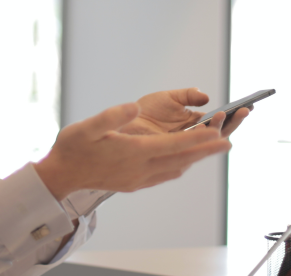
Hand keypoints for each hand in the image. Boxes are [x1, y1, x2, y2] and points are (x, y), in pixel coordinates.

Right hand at [34, 102, 230, 199]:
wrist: (61, 176)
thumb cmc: (73, 147)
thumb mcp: (87, 126)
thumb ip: (111, 116)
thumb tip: (133, 107)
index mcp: (132, 152)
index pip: (173, 145)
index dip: (197, 139)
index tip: (218, 133)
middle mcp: (140, 168)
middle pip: (181, 159)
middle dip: (206, 150)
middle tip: (229, 141)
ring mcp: (138, 179)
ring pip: (175, 169)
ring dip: (195, 158)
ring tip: (212, 149)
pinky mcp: (134, 183)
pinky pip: (164, 175)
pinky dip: (180, 166)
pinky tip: (184, 161)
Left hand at [120, 88, 251, 137]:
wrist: (125, 123)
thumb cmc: (145, 111)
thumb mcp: (170, 97)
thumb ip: (189, 96)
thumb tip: (207, 97)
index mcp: (195, 122)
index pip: (220, 121)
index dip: (233, 115)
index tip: (247, 106)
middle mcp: (193, 136)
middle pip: (220, 133)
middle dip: (233, 122)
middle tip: (244, 112)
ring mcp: (186, 146)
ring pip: (210, 142)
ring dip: (219, 129)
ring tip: (224, 117)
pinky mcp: (177, 154)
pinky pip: (195, 149)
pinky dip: (203, 140)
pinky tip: (208, 130)